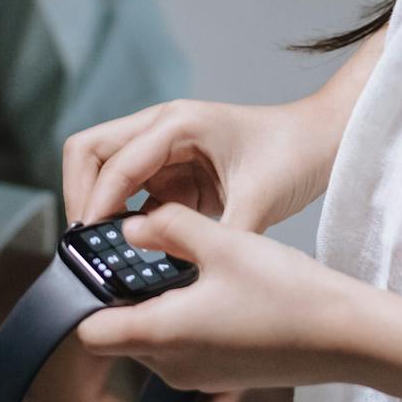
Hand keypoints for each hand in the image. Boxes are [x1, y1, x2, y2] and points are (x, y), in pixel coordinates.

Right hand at [62, 96, 341, 235]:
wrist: (321, 141)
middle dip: (80, 195)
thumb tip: (185, 278)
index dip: (98, 203)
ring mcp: (162, 148)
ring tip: (105, 253)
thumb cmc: (295, 155)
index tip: (90, 244)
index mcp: (179, 123)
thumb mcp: (259, 201)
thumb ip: (219, 238)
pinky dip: (122, 218)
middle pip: (89, 152)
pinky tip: (134, 251)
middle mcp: (162, 128)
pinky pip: (129, 192)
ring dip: (97, 207)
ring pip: (101, 171)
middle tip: (87, 245)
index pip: (115, 161)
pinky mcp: (170, 171)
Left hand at [75, 205, 365, 393]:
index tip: (106, 262)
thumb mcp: (223, 241)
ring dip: (158, 308)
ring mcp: (196, 377)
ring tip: (190, 266)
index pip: (88, 331)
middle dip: (125, 298)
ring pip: (151, 342)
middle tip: (150, 252)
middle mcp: (170, 366)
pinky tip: (218, 289)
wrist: (346, 337)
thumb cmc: (287, 292)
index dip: (90, 297)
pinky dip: (186, 322)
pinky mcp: (221, 376)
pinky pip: (183, 350)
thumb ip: (168, 227)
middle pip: (118, 335)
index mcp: (161, 334)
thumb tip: (132, 226)